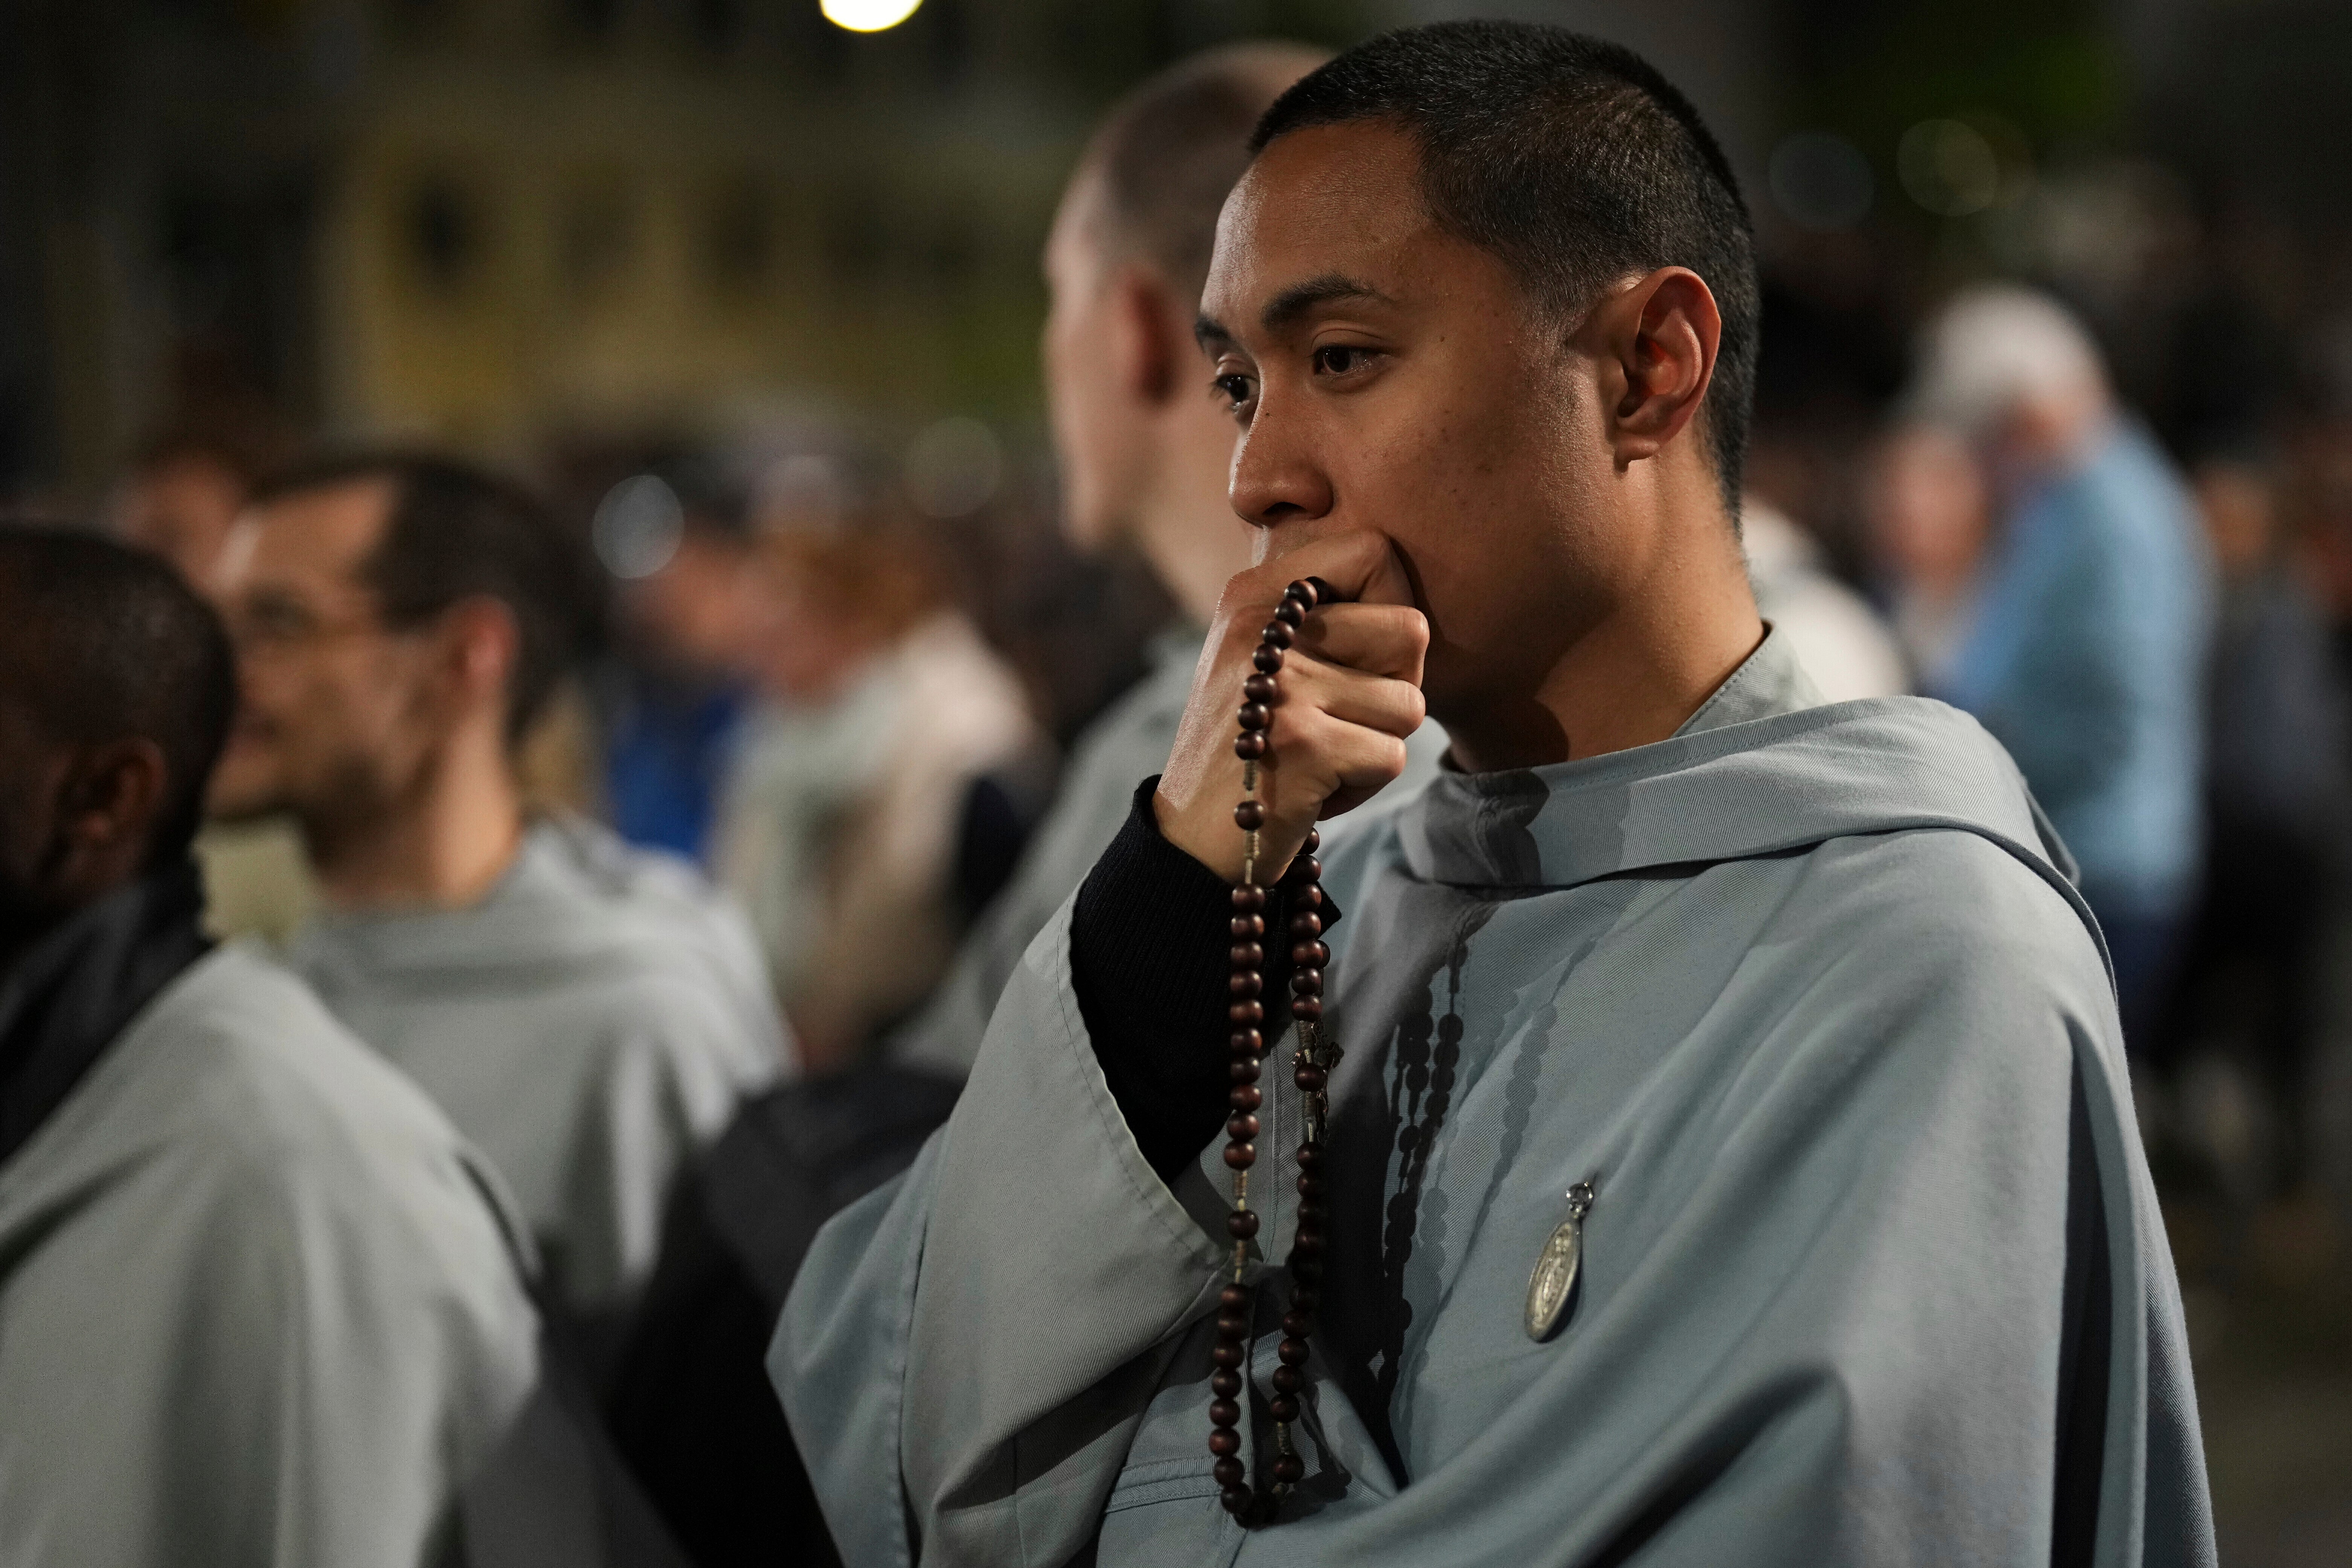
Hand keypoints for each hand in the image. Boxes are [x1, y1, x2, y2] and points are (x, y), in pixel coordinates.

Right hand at [1155, 532, 1427, 882]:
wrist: (1189, 839)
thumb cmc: (1247, 746)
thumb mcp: (1263, 658)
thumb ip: (1324, 617)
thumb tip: (1412, 613)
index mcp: (1253, 594)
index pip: (1372, 552)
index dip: (1391, 604)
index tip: (1358, 653)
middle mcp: (1264, 628)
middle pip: (1410, 630)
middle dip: (1395, 687)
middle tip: (1341, 718)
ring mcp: (1284, 686)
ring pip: (1409, 703)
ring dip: (1378, 743)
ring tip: (1322, 756)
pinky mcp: (1306, 745)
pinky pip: (1392, 756)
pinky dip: (1364, 785)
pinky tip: (1314, 790)